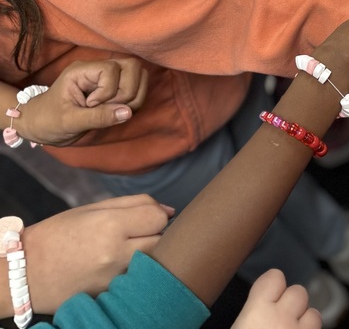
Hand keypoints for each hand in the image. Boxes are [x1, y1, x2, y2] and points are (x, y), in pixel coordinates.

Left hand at [18, 58, 147, 145]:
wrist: (42, 126)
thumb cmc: (49, 121)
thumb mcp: (69, 122)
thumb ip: (98, 117)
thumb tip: (128, 112)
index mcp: (82, 71)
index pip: (111, 69)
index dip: (108, 90)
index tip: (90, 106)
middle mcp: (98, 69)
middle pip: (132, 66)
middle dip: (127, 92)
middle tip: (109, 108)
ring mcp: (109, 77)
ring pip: (140, 75)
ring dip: (133, 97)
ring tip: (113, 111)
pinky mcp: (116, 87)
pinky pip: (138, 88)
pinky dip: (134, 102)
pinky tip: (116, 112)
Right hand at [23, 196, 171, 313]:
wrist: (27, 273)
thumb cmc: (59, 234)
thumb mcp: (93, 208)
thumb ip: (134, 204)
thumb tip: (168, 211)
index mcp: (110, 226)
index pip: (158, 217)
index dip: (156, 214)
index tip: (146, 216)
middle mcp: (115, 255)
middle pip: (161, 241)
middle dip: (156, 234)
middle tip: (141, 232)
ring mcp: (114, 279)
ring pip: (153, 262)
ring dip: (149, 253)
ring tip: (131, 248)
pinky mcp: (110, 295)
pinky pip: (137, 279)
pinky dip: (136, 271)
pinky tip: (121, 265)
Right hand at [231, 270, 319, 328]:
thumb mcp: (237, 326)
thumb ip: (249, 314)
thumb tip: (256, 309)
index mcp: (257, 312)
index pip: (274, 276)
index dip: (272, 286)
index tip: (269, 296)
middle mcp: (282, 319)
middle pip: (298, 292)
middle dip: (292, 304)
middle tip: (280, 320)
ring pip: (314, 314)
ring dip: (305, 322)